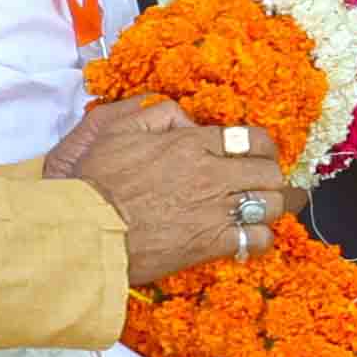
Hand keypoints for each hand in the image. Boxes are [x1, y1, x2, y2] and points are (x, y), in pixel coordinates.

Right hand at [48, 99, 301, 283]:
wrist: (84, 230)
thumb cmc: (94, 182)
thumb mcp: (118, 131)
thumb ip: (157, 114)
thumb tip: (188, 119)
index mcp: (192, 143)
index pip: (251, 138)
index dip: (261, 148)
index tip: (257, 155)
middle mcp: (212, 173)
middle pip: (269, 171)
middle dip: (269, 177)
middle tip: (260, 184)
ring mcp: (215, 209)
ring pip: (272, 203)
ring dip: (269, 207)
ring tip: (256, 211)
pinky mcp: (212, 243)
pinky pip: (258, 238)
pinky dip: (258, 238)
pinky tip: (246, 238)